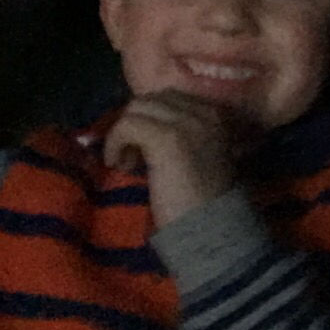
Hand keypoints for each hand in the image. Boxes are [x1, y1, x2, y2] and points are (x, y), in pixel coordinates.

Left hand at [104, 90, 246, 227]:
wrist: (210, 231)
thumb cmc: (202, 200)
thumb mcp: (199, 154)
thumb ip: (183, 132)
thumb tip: (145, 123)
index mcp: (214, 114)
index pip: (169, 97)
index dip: (150, 119)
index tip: (145, 149)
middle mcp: (202, 111)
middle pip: (151, 99)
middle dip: (136, 123)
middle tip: (133, 156)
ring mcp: (185, 122)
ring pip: (136, 108)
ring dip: (124, 133)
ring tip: (128, 163)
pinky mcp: (166, 138)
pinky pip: (127, 125)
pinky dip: (115, 143)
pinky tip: (119, 165)